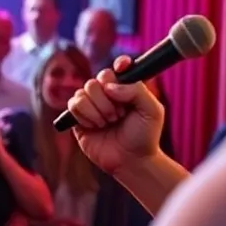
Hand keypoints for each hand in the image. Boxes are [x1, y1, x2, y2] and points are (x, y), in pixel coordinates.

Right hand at [66, 55, 164, 175]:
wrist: (132, 161)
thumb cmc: (144, 136)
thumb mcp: (152, 110)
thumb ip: (136, 90)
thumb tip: (110, 87)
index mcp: (126, 89)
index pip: (119, 67)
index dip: (119, 64)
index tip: (122, 67)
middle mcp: (107, 94)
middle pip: (96, 80)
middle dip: (106, 99)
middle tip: (118, 115)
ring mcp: (92, 105)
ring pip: (82, 91)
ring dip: (97, 109)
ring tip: (108, 123)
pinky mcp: (78, 118)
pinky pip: (73, 105)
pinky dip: (85, 115)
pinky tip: (95, 126)